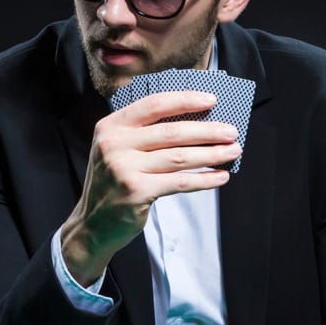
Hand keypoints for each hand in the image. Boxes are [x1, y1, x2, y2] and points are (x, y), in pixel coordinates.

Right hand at [61, 90, 240, 284]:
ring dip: (212, 154)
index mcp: (111, 126)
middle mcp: (114, 144)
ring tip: (232, 152)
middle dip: (208, 131)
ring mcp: (124, 168)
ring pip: (180, 157)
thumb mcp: (118, 150)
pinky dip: (204, 179)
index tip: (212, 100)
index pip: (154, 104)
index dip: (185, 100)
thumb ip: (145, 134)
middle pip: (172, 132)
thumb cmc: (115, 182)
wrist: (93, 224)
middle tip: (232, 132)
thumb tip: (198, 121)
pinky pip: (180, 182)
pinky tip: (220, 177)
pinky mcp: (136, 191)